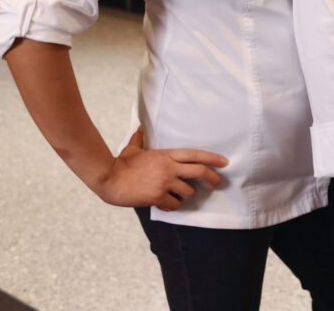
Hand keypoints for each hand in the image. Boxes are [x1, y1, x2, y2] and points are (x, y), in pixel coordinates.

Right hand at [95, 127, 227, 210]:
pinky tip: (164, 203)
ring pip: (188, 192)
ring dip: (185, 196)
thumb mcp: (133, 148)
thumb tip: (139, 127)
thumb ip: (140, 138)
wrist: (110, 178)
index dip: (212, 158)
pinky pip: (174, 204)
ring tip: (177, 195)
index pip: (195, 155)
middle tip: (216, 184)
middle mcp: (169, 167)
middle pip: (199, 172)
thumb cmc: (121, 163)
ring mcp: (164, 182)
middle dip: (212, 178)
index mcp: (166, 154)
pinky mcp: (158, 196)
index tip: (224, 162)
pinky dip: (171, 205)